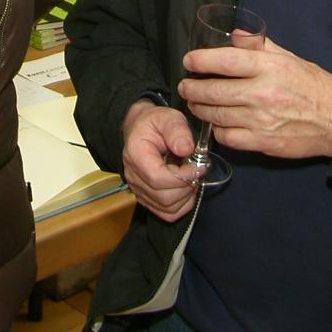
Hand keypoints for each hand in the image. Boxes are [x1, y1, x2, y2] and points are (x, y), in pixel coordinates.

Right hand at [121, 100, 198, 221]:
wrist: (140, 129)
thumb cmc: (154, 124)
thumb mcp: (167, 118)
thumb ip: (177, 130)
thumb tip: (186, 149)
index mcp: (136, 154)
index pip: (157, 178)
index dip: (181, 177)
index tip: (198, 167)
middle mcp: (133, 176)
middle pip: (163, 196)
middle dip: (187, 187)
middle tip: (197, 171)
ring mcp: (138, 190)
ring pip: (167, 208)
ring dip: (186, 196)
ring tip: (191, 178)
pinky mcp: (146, 199)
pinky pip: (167, 214)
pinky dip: (182, 205)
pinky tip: (186, 189)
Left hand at [179, 34, 331, 159]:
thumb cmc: (315, 86)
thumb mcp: (290, 58)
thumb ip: (260, 46)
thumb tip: (235, 35)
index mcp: (270, 68)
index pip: (225, 61)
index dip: (201, 60)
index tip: (189, 61)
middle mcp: (263, 93)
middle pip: (214, 91)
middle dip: (192, 89)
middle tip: (185, 86)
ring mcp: (262, 121)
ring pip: (217, 116)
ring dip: (200, 109)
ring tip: (196, 103)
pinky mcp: (264, 143)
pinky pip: (229, 138)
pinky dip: (218, 131)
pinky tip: (218, 124)